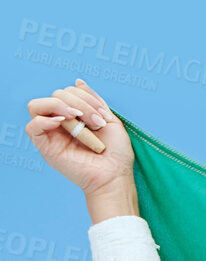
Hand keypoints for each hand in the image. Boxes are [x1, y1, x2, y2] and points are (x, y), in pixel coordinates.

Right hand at [25, 81, 134, 208]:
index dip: (85, 97)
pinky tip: (63, 123)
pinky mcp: (45, 146)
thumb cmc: (116, 153)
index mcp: (75, 116)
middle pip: (55, 95)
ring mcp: (52, 134)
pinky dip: (44, 120)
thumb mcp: (109, 120)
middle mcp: (61, 123)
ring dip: (60, 106)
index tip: (102, 115)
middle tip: (95, 122)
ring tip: (79, 119)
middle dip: (78, 102)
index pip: (67, 92)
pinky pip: (32, 127)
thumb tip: (78, 81)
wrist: (115, 176)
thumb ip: (93, 100)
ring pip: (38, 105)